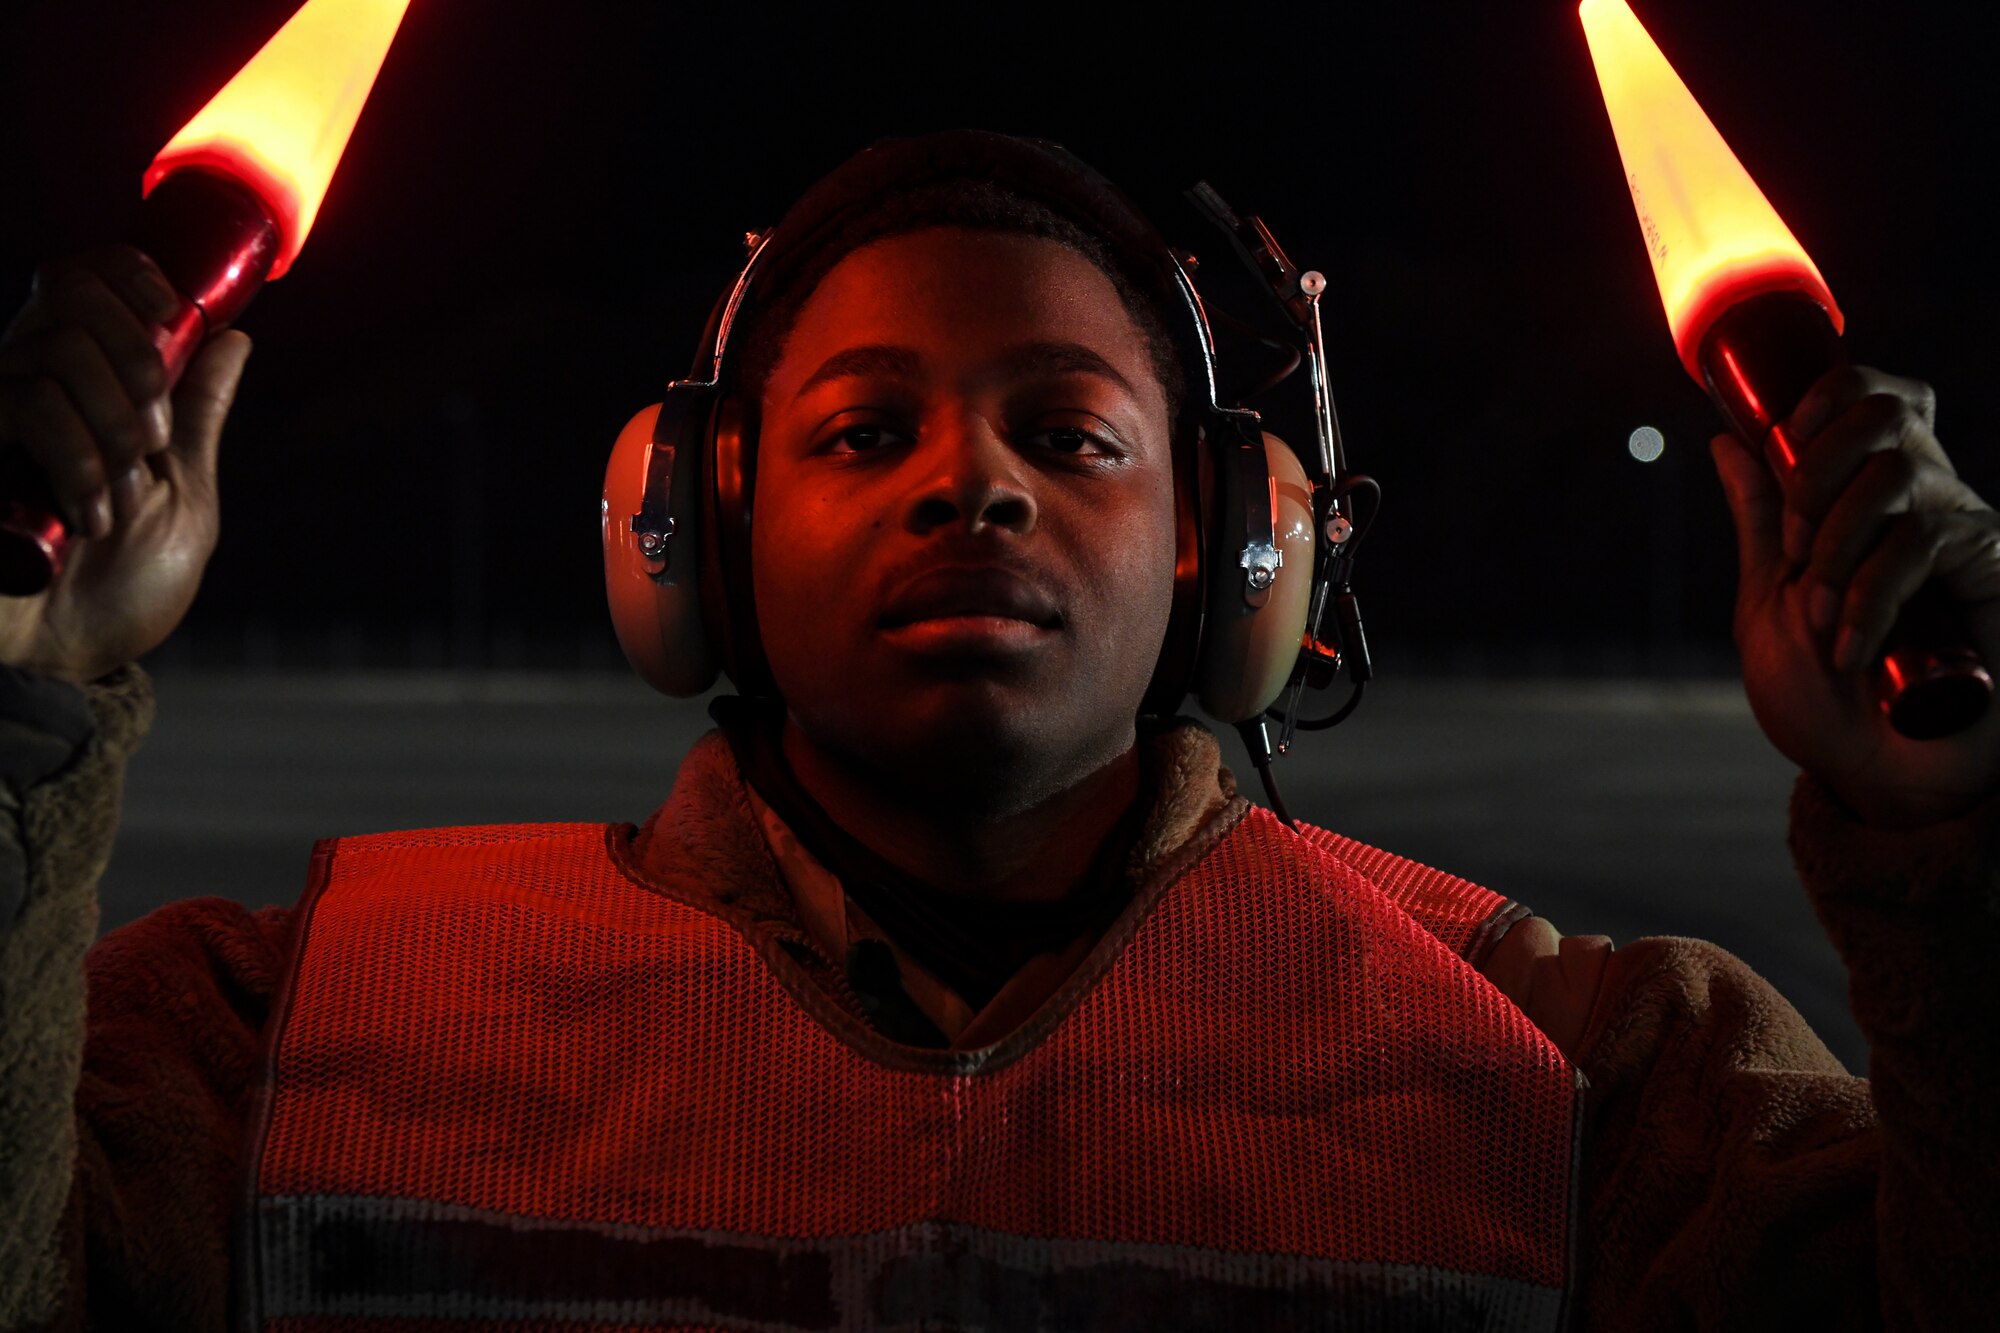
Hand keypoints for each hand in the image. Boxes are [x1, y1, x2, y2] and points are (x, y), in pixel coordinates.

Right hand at [0, 247, 249, 684]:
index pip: (85, 275)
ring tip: (119, 497)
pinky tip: (86, 515)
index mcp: (81, 383)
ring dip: (116, 425)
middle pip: (69, 290)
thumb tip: (235, 338)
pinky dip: (77, 455)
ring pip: (55, 347)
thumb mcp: (182, 495)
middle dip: (137, 359)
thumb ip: (199, 415)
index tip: (172, 318)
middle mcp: (24, 381)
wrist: (68, 664)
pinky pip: (24, 400)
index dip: (129, 275)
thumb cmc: (120, 591)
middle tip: (156, 437)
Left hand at [1712, 366, 1999, 827]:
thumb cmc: (1822, 700)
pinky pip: (1921, 543)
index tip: (1778, 443)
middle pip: (1884, 411)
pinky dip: (1868, 594)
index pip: (1865, 393)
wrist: (1879, 778)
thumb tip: (1729, 439)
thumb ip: (1760, 519)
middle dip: (1817, 469)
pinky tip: (1851, 647)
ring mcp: (1959, 531)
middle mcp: (1921, 499)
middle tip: (1793, 550)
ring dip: (1834, 545)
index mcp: (1864, 494)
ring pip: (1894, 475)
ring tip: (1820, 616)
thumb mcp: (1769, 599)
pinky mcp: (1989, 569)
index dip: (1823, 397)